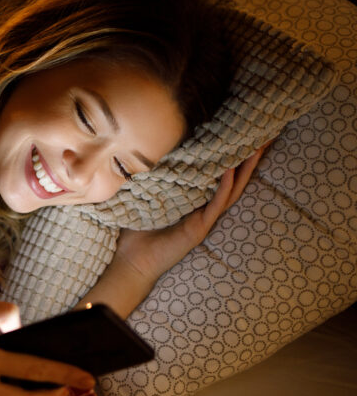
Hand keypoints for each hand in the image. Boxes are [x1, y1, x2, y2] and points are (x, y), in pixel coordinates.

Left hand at [115, 143, 268, 286]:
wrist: (132, 260)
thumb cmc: (137, 230)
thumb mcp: (146, 197)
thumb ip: (152, 178)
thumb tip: (143, 149)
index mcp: (195, 201)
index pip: (219, 176)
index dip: (232, 157)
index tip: (244, 135)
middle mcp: (204, 209)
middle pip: (234, 181)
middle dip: (249, 160)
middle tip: (264, 137)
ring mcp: (204, 219)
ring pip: (231, 191)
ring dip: (244, 171)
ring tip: (255, 149)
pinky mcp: (199, 228)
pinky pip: (215, 205)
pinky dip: (223, 188)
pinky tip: (230, 172)